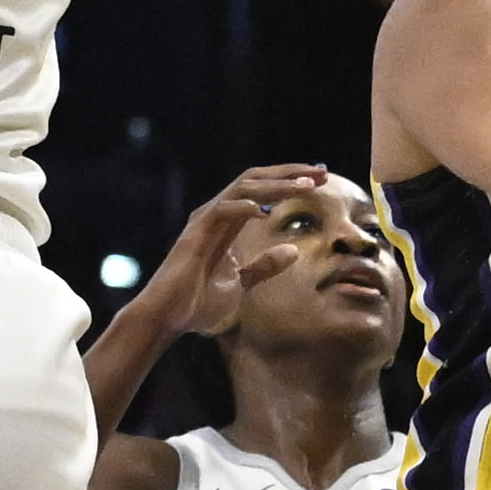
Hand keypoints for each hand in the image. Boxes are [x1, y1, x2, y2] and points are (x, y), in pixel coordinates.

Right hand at [126, 164, 325, 339]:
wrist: (169, 318)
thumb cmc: (198, 301)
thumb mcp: (242, 282)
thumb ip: (265, 265)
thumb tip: (294, 251)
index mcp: (229, 221)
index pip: (263, 190)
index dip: (290, 182)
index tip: (322, 181)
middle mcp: (218, 213)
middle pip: (256, 179)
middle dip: (290, 173)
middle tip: (321, 172)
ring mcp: (205, 220)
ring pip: (243, 188)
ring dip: (277, 185)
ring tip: (305, 186)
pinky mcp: (195, 233)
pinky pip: (222, 210)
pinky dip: (244, 207)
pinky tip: (264, 211)